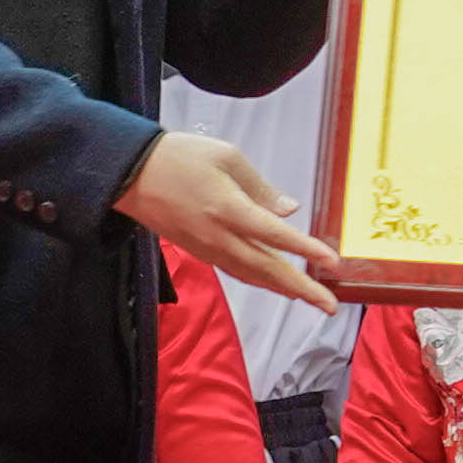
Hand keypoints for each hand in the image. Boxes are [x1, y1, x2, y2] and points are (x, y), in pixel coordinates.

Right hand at [121, 128, 338, 309]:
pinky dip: (259, 279)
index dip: (306, 250)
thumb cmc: (179, 156)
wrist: (129, 173)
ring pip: (251, 275)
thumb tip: (290, 210)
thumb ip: (260, 187)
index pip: (276, 235)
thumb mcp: (226, 157)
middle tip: (330, 305)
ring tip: (310, 299)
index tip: (332, 262)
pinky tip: (275, 282)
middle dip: (302, 289)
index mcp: (228, 209)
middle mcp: (219, 236)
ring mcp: (207, 248)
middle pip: (267, 269)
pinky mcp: (198, 251)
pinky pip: (235, 271)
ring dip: (283, 289)